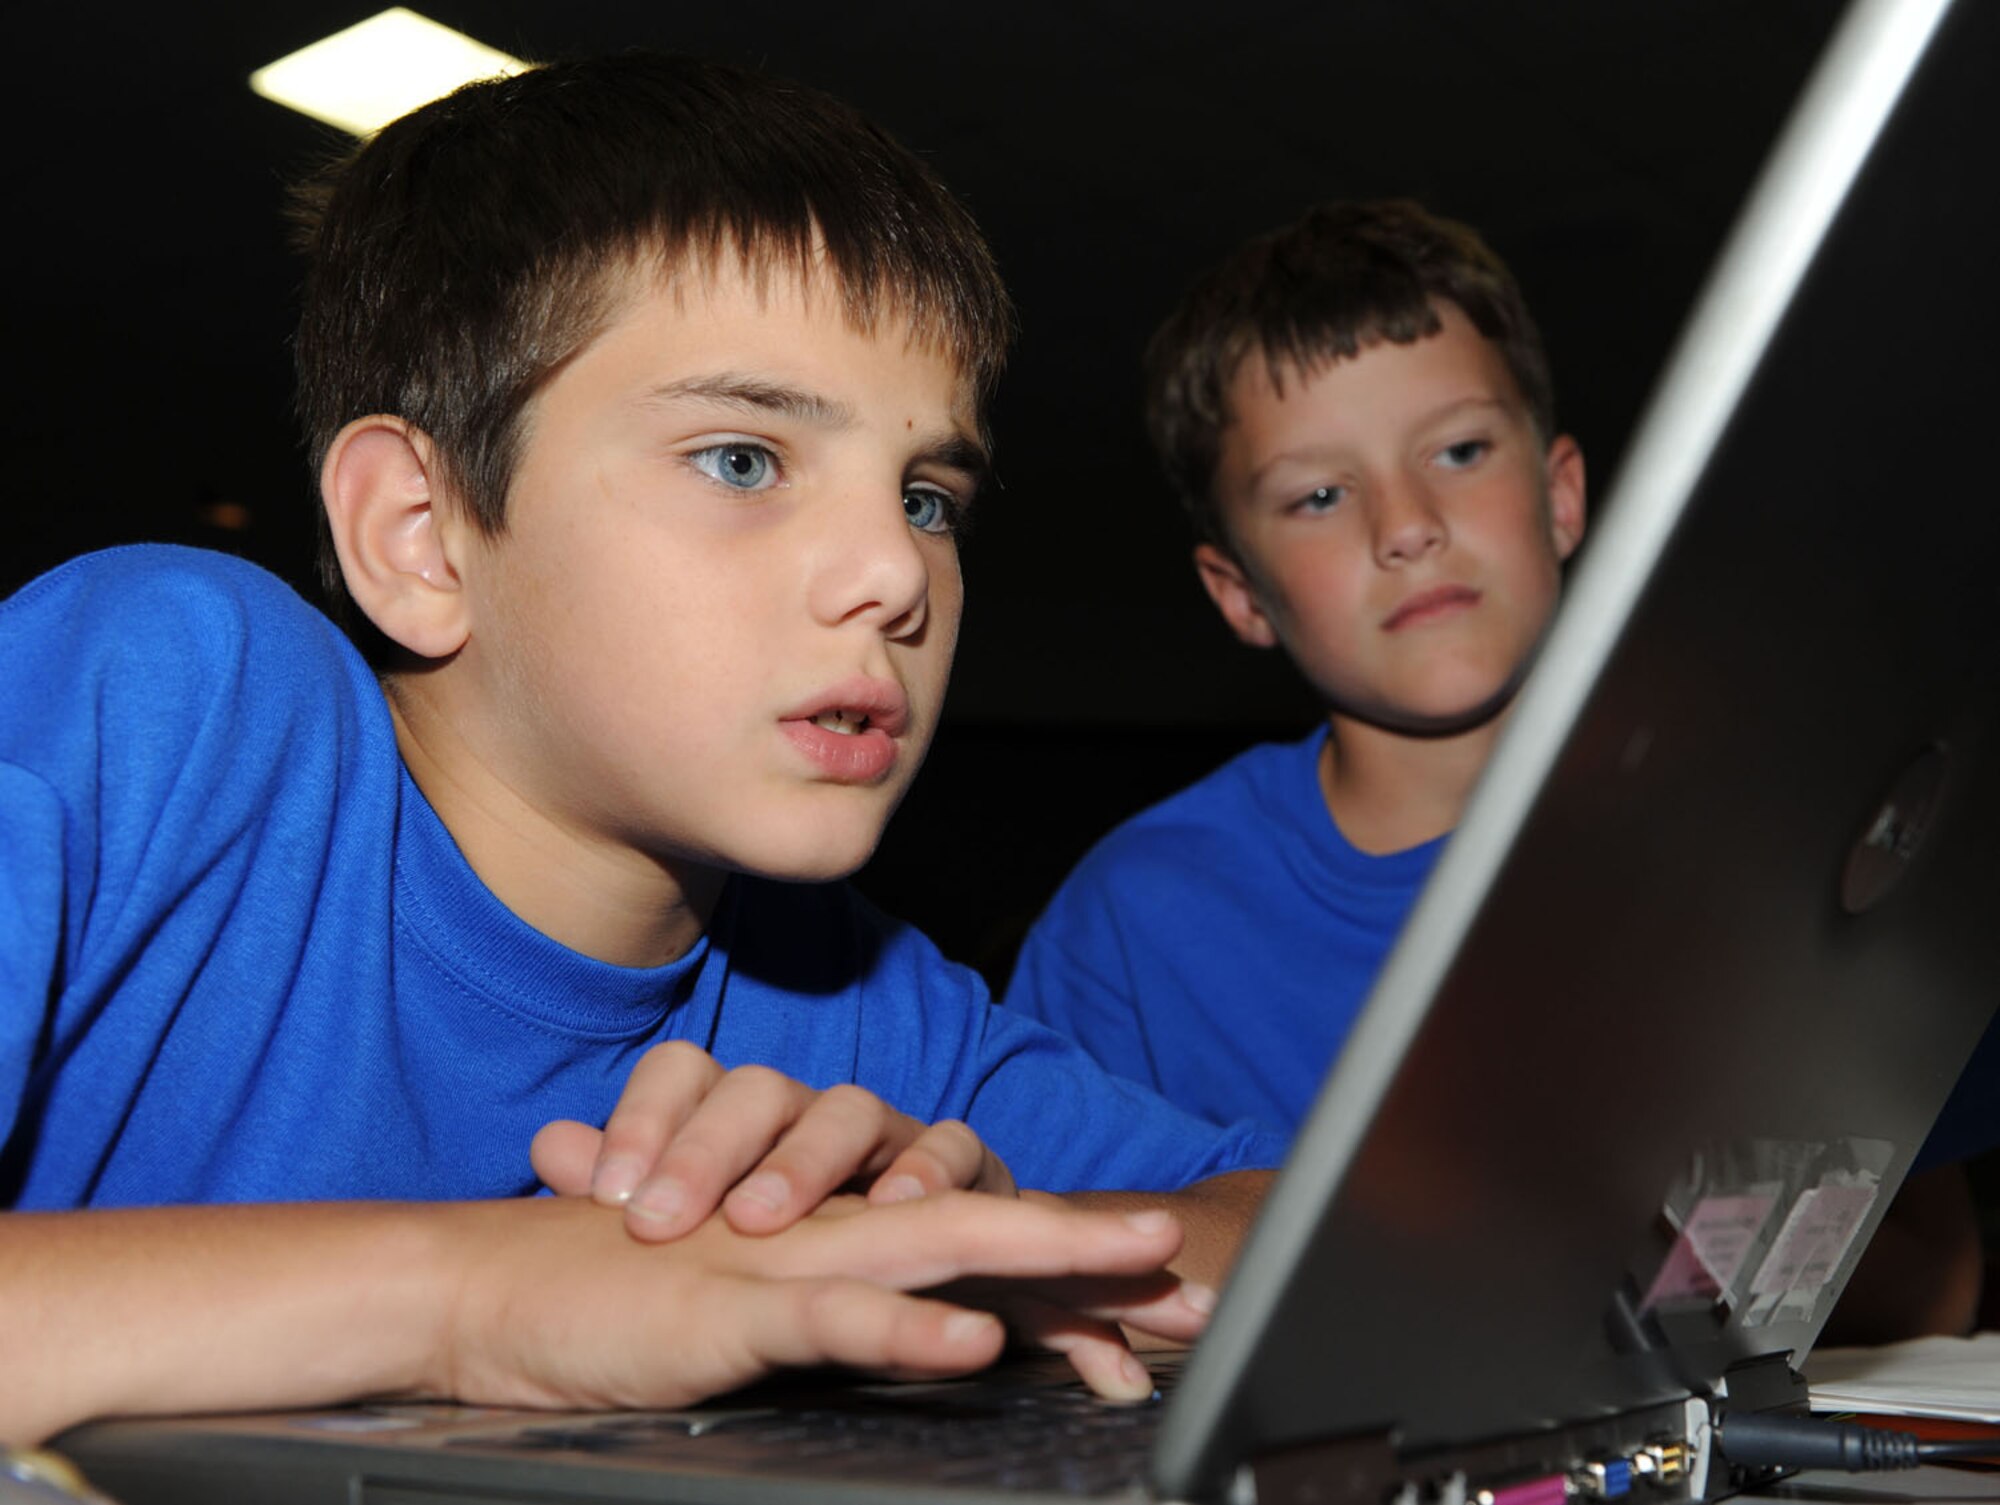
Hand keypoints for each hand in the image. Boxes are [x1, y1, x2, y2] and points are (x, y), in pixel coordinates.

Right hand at [447, 1192, 1212, 1407]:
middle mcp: (821, 1228)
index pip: (961, 1234)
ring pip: (929, 1236)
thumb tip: (914, 1336)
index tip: (1149, 1301)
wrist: (492, 1292)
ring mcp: (783, 1256)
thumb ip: (818, 1317)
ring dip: (1035, 1250)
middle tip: (1186, 1258)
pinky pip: (835, 1311)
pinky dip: (905, 1323)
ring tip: (1125, 1262)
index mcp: (828, 1234)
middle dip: (1087, 1240)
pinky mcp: (734, 1304)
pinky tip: (970, 1338)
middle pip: (977, 1213)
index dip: (1058, 1265)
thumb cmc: (612, 1304)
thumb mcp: (733, 1313)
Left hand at [531, 1041, 1015, 1241]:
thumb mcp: (704, 1234)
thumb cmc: (793, 1255)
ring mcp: (888, 1135)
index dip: (642, 1121)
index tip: (605, 1196)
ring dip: (804, 1161)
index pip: (683, 1075)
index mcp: (740, 1118)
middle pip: (758, 1090)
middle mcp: (810, 1113)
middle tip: (660, 1219)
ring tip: (762, 1218)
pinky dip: (927, 1169)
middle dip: (706, 1150)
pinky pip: (953, 1145)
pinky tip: (894, 1207)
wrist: (922, 1276)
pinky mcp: (964, 1167)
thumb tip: (550, 1143)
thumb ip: (628, 1189)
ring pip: (849, 1110)